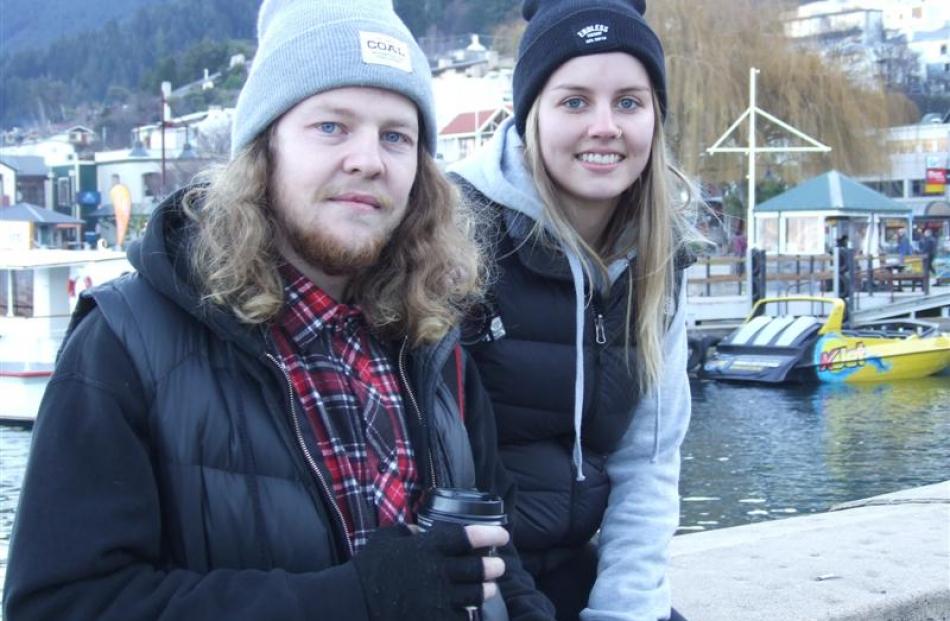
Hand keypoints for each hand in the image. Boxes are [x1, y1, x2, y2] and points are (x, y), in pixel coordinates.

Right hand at [353, 523, 507, 620]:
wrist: (352, 603)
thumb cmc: (368, 568)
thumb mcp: (386, 539)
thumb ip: (407, 533)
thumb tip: (419, 531)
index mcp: (427, 548)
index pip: (467, 537)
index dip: (489, 534)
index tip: (502, 535)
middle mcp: (437, 572)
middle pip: (478, 567)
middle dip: (494, 566)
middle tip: (498, 566)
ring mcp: (438, 600)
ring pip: (476, 594)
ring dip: (486, 589)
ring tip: (489, 587)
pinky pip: (462, 617)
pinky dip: (469, 612)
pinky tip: (470, 610)